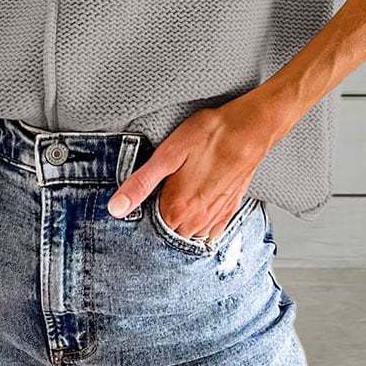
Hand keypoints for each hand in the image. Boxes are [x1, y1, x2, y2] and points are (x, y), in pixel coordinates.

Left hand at [107, 92, 276, 240]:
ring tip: (172, 207)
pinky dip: (199, 229)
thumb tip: (116, 208)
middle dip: (158, 226)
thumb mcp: (168, 154)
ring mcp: (216, 217)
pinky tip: (194, 214)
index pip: (150, 231)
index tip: (136, 209)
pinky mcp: (230, 210)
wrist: (250, 128)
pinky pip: (211, 233)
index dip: (140, 220)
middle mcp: (198, 220)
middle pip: (169, 235)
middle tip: (154, 203)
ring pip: (190, 236)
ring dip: (179, 229)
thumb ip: (141, 184)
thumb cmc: (210, 135)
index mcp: (178, 208)